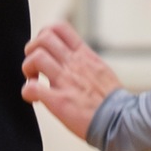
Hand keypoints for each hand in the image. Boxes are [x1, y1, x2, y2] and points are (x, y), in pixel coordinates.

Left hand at [20, 20, 123, 141]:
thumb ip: (84, 61)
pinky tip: (34, 98)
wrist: (122, 121)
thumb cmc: (112, 101)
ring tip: (33, 80)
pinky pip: (32, 88)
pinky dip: (27, 92)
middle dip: (32, 49)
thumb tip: (72, 58)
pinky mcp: (59, 101)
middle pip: (43, 38)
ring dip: (28, 68)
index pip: (60, 28)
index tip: (44, 50)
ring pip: (36, 58)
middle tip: (35, 66)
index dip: (44, 34)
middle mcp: (74, 64)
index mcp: (84, 55)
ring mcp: (66, 81)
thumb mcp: (101, 69)